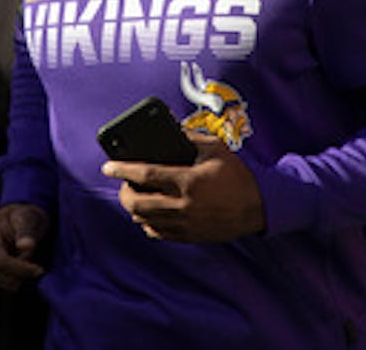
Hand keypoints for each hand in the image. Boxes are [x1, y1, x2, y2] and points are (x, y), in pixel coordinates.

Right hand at [0, 203, 49, 290]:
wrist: (17, 220)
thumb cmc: (24, 217)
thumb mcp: (29, 218)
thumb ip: (27, 231)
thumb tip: (25, 245)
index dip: (20, 269)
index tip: (39, 270)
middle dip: (22, 275)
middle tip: (38, 268)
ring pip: (1, 284)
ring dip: (19, 279)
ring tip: (29, 264)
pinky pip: (1, 286)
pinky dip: (15, 282)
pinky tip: (23, 271)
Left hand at [101, 132, 264, 242]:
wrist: (258, 207)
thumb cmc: (235, 175)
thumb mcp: (216, 149)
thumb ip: (189, 137)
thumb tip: (167, 128)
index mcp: (189, 181)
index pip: (146, 175)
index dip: (123, 170)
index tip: (107, 166)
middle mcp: (184, 205)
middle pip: (138, 203)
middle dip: (124, 193)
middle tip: (123, 183)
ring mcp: (186, 224)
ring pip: (145, 221)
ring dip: (134, 208)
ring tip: (136, 195)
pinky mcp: (189, 237)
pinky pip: (158, 234)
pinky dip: (148, 223)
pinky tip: (150, 213)